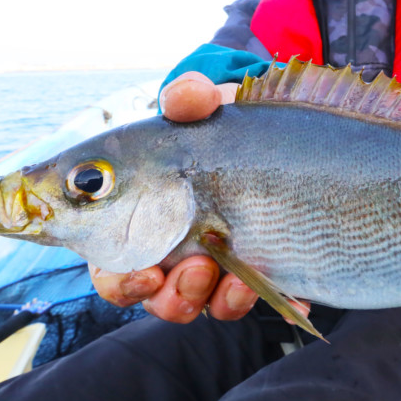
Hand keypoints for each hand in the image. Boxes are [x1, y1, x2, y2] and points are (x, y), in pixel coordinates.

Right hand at [90, 72, 257, 322]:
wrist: (265, 131)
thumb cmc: (213, 122)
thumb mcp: (202, 104)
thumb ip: (189, 96)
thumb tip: (187, 95)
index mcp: (130, 215)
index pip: (109, 266)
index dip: (122, 283)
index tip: (147, 276)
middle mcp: (160, 247)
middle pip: (150, 297)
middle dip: (171, 295)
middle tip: (198, 268)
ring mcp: (202, 263)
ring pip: (194, 305)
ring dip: (212, 298)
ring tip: (238, 277)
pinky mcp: (244, 273)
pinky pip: (244, 300)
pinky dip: (260, 296)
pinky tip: (291, 296)